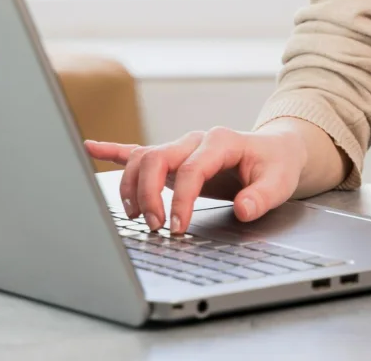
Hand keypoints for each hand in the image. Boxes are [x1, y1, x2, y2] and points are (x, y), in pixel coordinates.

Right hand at [84, 125, 308, 233]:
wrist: (274, 152)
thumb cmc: (275, 166)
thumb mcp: (279, 182)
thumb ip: (262, 196)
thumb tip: (243, 208)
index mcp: (220, 141)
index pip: (191, 169)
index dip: (181, 201)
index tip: (179, 228)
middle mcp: (194, 141)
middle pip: (155, 157)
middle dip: (148, 194)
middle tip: (156, 227)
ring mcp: (179, 147)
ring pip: (142, 158)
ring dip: (132, 187)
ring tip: (139, 218)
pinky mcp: (171, 157)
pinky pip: (137, 150)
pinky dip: (112, 150)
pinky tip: (90, 148)